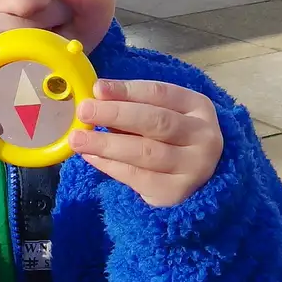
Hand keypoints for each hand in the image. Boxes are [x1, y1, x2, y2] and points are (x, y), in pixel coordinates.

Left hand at [71, 80, 223, 207]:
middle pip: (155, 122)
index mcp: (199, 107)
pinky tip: (91, 156)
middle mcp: (203, 136)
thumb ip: (135, 104)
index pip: (160, 94)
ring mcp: (193, 167)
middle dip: (115, 114)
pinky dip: (110, 165)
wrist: (198, 181)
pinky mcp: (176, 192)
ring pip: (145, 152)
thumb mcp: (163, 113)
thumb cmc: (172, 138)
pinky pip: (137, 177)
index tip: (97, 88)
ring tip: (78, 139)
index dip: (127, 90)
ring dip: (107, 144)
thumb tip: (99, 93)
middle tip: (84, 111)